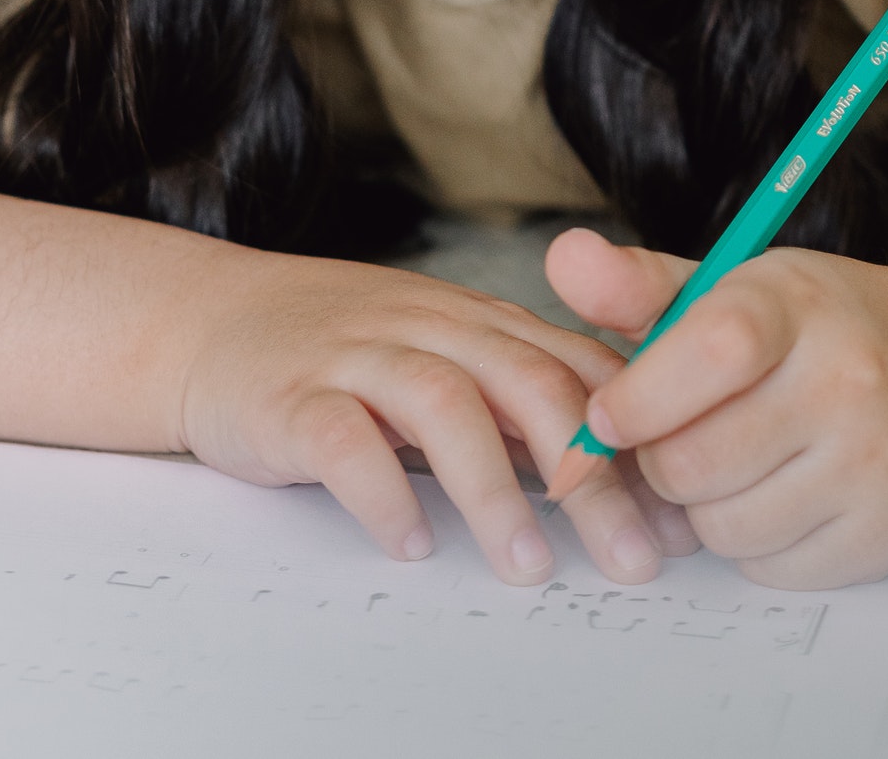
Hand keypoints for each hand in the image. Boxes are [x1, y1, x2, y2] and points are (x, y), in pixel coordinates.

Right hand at [177, 246, 693, 585]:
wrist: (206, 320)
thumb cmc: (339, 353)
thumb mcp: (441, 358)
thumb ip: (518, 406)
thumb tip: (622, 487)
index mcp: (475, 321)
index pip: (576, 365)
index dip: (637, 439)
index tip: (681, 517)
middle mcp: (426, 326)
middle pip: (527, 383)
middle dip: (590, 472)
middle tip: (632, 557)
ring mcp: (356, 355)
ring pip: (443, 403)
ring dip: (494, 488)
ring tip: (528, 567)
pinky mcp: (291, 395)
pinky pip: (342, 437)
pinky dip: (381, 489)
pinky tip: (409, 539)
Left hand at [545, 227, 887, 586]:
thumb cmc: (812, 329)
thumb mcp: (729, 286)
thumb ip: (637, 284)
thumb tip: (563, 257)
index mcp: (795, 306)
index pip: (708, 350)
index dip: (638, 397)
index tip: (606, 417)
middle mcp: (846, 381)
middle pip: (695, 460)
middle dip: (659, 459)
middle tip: (672, 437)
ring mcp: (874, 463)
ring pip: (724, 526)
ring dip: (702, 506)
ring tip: (727, 461)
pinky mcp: (885, 534)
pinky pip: (769, 568)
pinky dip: (752, 544)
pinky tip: (773, 493)